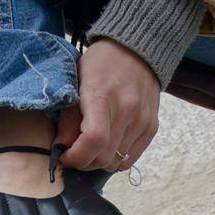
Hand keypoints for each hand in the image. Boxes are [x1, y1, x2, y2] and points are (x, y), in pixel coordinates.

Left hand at [57, 39, 160, 171]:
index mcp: (102, 96)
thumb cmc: (99, 66)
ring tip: (91, 147)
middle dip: (84, 162)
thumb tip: (62, 148)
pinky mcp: (152, 127)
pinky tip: (107, 146)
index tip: (64, 156)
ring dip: (99, 162)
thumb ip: (68, 117)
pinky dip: (116, 160)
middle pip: (104, 157)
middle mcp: (127, 110)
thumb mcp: (75, 82)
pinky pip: (130, 160)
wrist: (136, 51)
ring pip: (116, 162)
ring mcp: (143, 120)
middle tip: (75, 152)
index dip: (76, 156)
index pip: (94, 139)